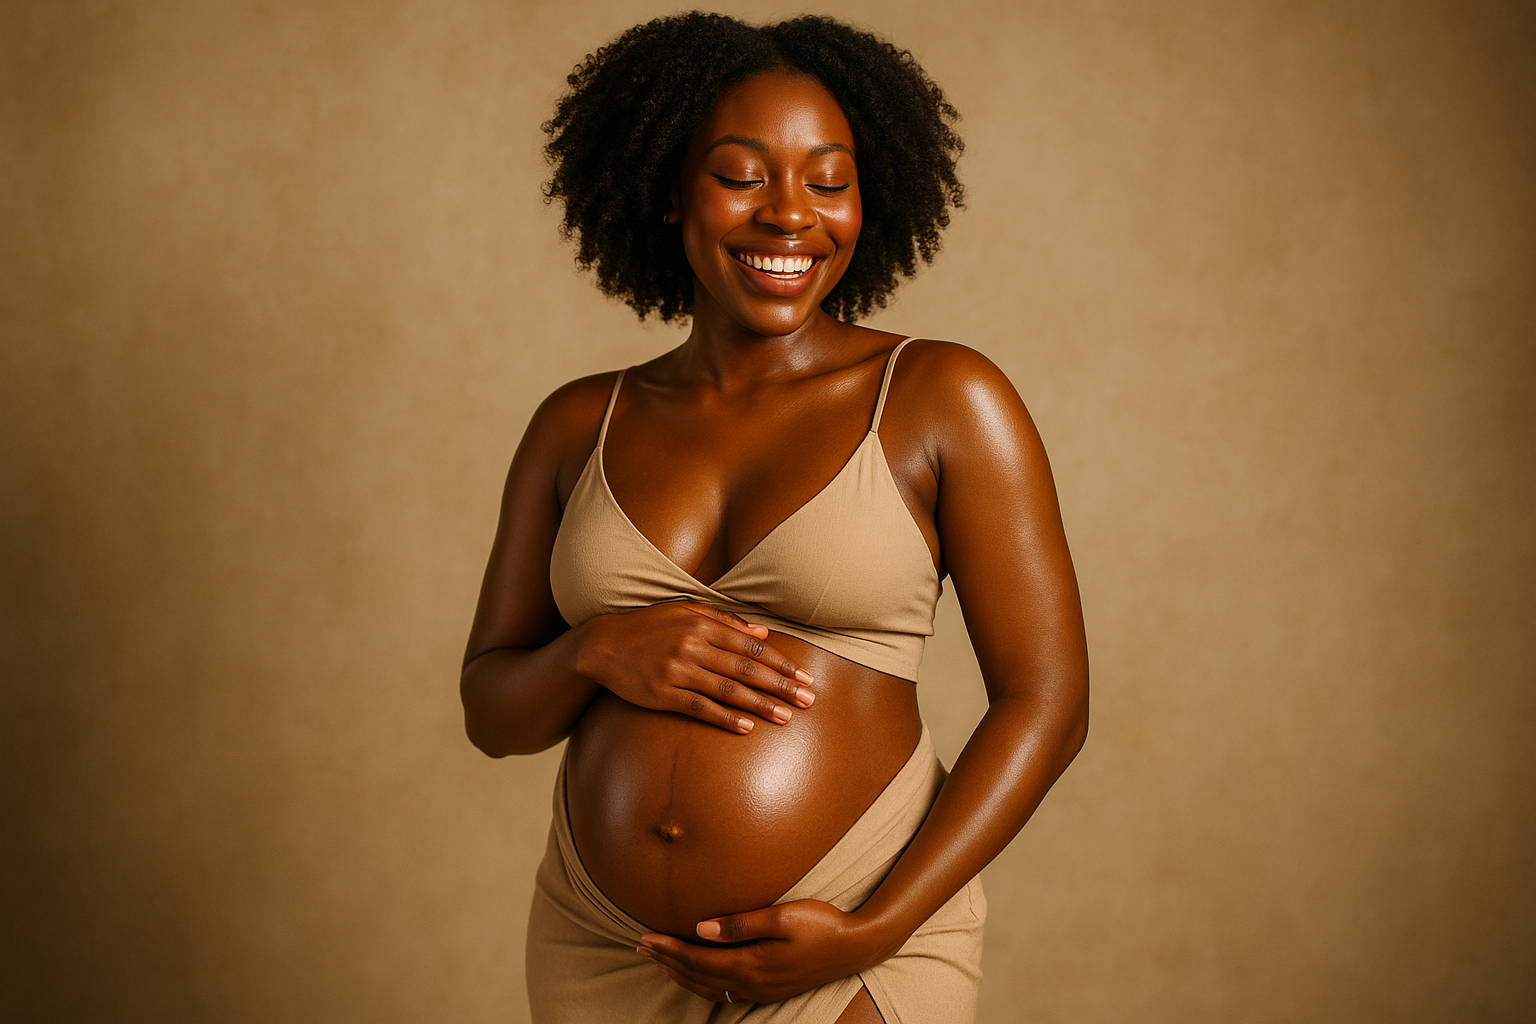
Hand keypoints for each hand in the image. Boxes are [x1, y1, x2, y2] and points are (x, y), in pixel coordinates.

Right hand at [576, 602, 815, 732]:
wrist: (602, 645)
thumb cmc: (649, 626)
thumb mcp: (684, 611)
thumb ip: (725, 621)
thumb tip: (763, 630)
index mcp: (701, 624)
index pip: (750, 645)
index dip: (779, 662)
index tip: (803, 676)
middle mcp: (692, 645)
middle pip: (746, 668)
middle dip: (780, 685)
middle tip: (808, 699)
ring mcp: (677, 670)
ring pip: (728, 689)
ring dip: (760, 704)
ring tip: (786, 716)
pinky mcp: (662, 694)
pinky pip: (700, 707)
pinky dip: (725, 718)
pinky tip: (747, 727)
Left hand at [637, 899, 891, 1003]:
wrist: (856, 947)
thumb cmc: (821, 924)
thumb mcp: (782, 917)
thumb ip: (740, 923)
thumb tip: (701, 927)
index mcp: (751, 963)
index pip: (698, 958)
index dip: (669, 948)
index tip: (645, 935)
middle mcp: (751, 982)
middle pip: (697, 975)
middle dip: (667, 961)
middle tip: (640, 946)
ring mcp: (760, 990)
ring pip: (709, 988)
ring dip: (680, 975)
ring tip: (659, 962)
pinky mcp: (769, 989)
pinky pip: (725, 994)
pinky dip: (702, 985)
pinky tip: (697, 978)